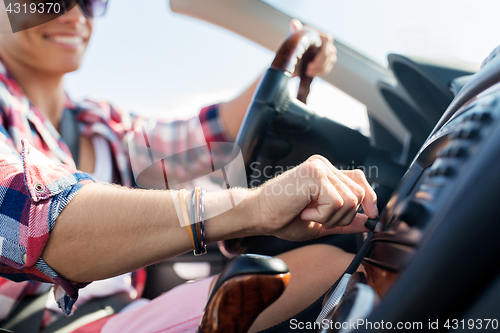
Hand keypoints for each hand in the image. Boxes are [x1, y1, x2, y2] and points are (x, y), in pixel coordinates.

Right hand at [252, 155, 377, 241]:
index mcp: (324, 172)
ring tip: (308, 213)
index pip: (359, 179)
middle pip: (359, 194)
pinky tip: (304, 210)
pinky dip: (322, 215)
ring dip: (331, 216)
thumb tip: (368, 223)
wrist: (258, 215)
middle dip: (343, 216)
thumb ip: (344, 221)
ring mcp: (319, 167)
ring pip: (350, 200)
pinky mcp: (315, 174)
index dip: (370, 198)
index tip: (372, 216)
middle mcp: (323, 165)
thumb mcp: (321, 222)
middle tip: (317, 217)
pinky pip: (336, 203)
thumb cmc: (282, 217)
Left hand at [290, 18, 336, 76]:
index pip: (328, 39)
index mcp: (320, 36)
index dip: (324, 46)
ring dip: (319, 68)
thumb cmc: (297, 44)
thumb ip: (295, 30)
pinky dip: (320, 72)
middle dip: (320, 61)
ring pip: (330, 61)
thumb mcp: (295, 37)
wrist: (296, 56)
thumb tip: (293, 23)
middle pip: (329, 53)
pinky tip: (311, 74)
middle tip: (308, 68)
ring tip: (308, 72)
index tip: (314, 55)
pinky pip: (327, 68)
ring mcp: (329, 54)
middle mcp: (327, 44)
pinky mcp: (327, 63)